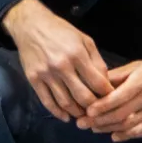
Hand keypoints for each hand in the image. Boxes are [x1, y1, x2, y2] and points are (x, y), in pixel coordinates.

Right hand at [3, 0, 114, 122]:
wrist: (30, 26)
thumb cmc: (60, 31)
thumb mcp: (84, 40)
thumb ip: (97, 61)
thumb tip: (105, 83)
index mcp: (77, 55)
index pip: (98, 83)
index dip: (107, 94)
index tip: (111, 99)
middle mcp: (61, 67)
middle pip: (83, 97)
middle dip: (94, 108)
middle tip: (99, 111)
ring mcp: (46, 74)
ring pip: (65, 102)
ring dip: (77, 113)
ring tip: (84, 115)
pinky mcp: (33, 79)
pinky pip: (47, 101)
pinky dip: (58, 112)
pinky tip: (66, 116)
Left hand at [80, 55, 141, 141]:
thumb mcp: (140, 65)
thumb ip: (119, 75)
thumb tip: (97, 81)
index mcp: (141, 81)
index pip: (116, 98)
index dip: (100, 107)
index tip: (86, 111)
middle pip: (120, 114)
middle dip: (99, 121)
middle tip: (82, 124)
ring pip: (130, 124)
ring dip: (109, 129)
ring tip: (94, 130)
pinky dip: (128, 135)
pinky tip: (115, 137)